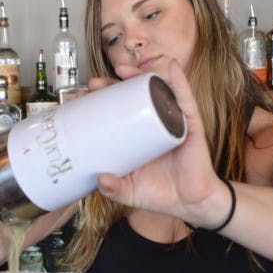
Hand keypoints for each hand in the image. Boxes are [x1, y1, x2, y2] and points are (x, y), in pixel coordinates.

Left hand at [94, 58, 227, 227]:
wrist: (189, 204)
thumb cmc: (161, 193)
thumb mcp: (129, 192)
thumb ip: (113, 189)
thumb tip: (99, 179)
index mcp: (137, 137)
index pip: (116, 111)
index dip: (100, 101)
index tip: (82, 97)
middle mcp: (153, 124)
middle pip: (131, 97)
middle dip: (112, 86)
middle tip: (94, 85)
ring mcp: (171, 122)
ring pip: (155, 92)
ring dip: (139, 77)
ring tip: (122, 71)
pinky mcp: (189, 126)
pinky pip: (185, 100)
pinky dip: (180, 82)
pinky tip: (172, 68)